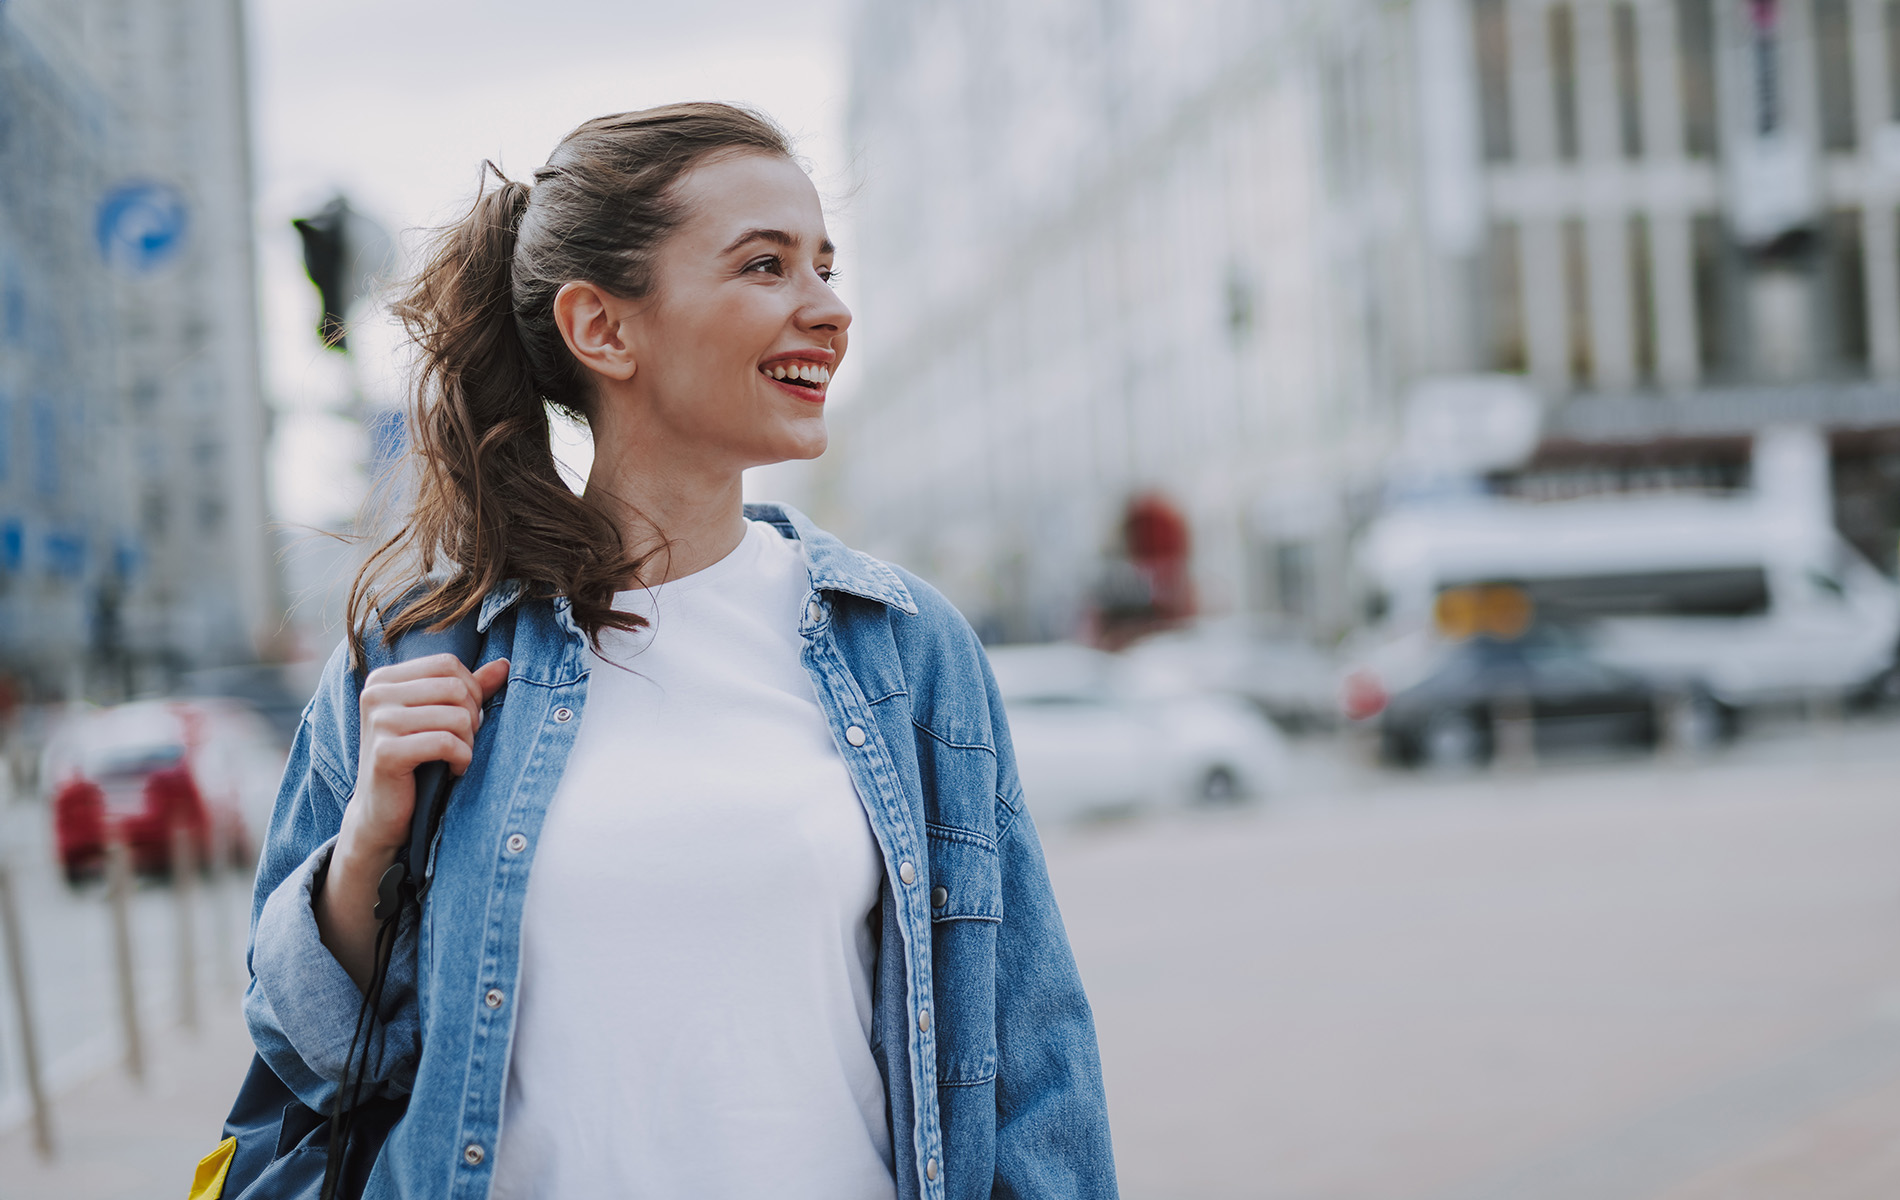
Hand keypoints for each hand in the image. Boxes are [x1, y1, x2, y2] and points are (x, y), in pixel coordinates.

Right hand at [346, 654, 511, 856]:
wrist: (379, 812)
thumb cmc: (413, 761)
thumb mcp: (438, 718)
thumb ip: (467, 689)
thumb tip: (503, 664)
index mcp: (384, 679)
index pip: (447, 664)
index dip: (471, 690)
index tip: (466, 719)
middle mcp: (375, 694)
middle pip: (455, 688)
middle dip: (472, 717)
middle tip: (464, 742)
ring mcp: (378, 722)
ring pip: (456, 716)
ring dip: (468, 742)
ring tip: (458, 758)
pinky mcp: (386, 753)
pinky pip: (446, 743)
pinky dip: (462, 759)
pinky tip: (453, 771)